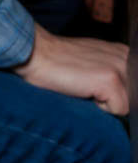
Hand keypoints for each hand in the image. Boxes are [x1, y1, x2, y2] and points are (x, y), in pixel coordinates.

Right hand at [15, 23, 129, 114]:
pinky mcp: (110, 81)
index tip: (95, 87)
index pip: (133, 88)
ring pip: (127, 104)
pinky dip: (99, 107)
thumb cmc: (55, 61)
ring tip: (84, 88)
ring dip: (106, 103)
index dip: (114, 94)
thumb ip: (110, 70)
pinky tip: (82, 91)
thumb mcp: (91, 60)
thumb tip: (117, 93)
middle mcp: (127, 58)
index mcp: (124, 53)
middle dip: (112, 98)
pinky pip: (118, 110)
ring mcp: (120, 68)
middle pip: (133, 96)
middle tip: (87, 87)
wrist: (34, 53)